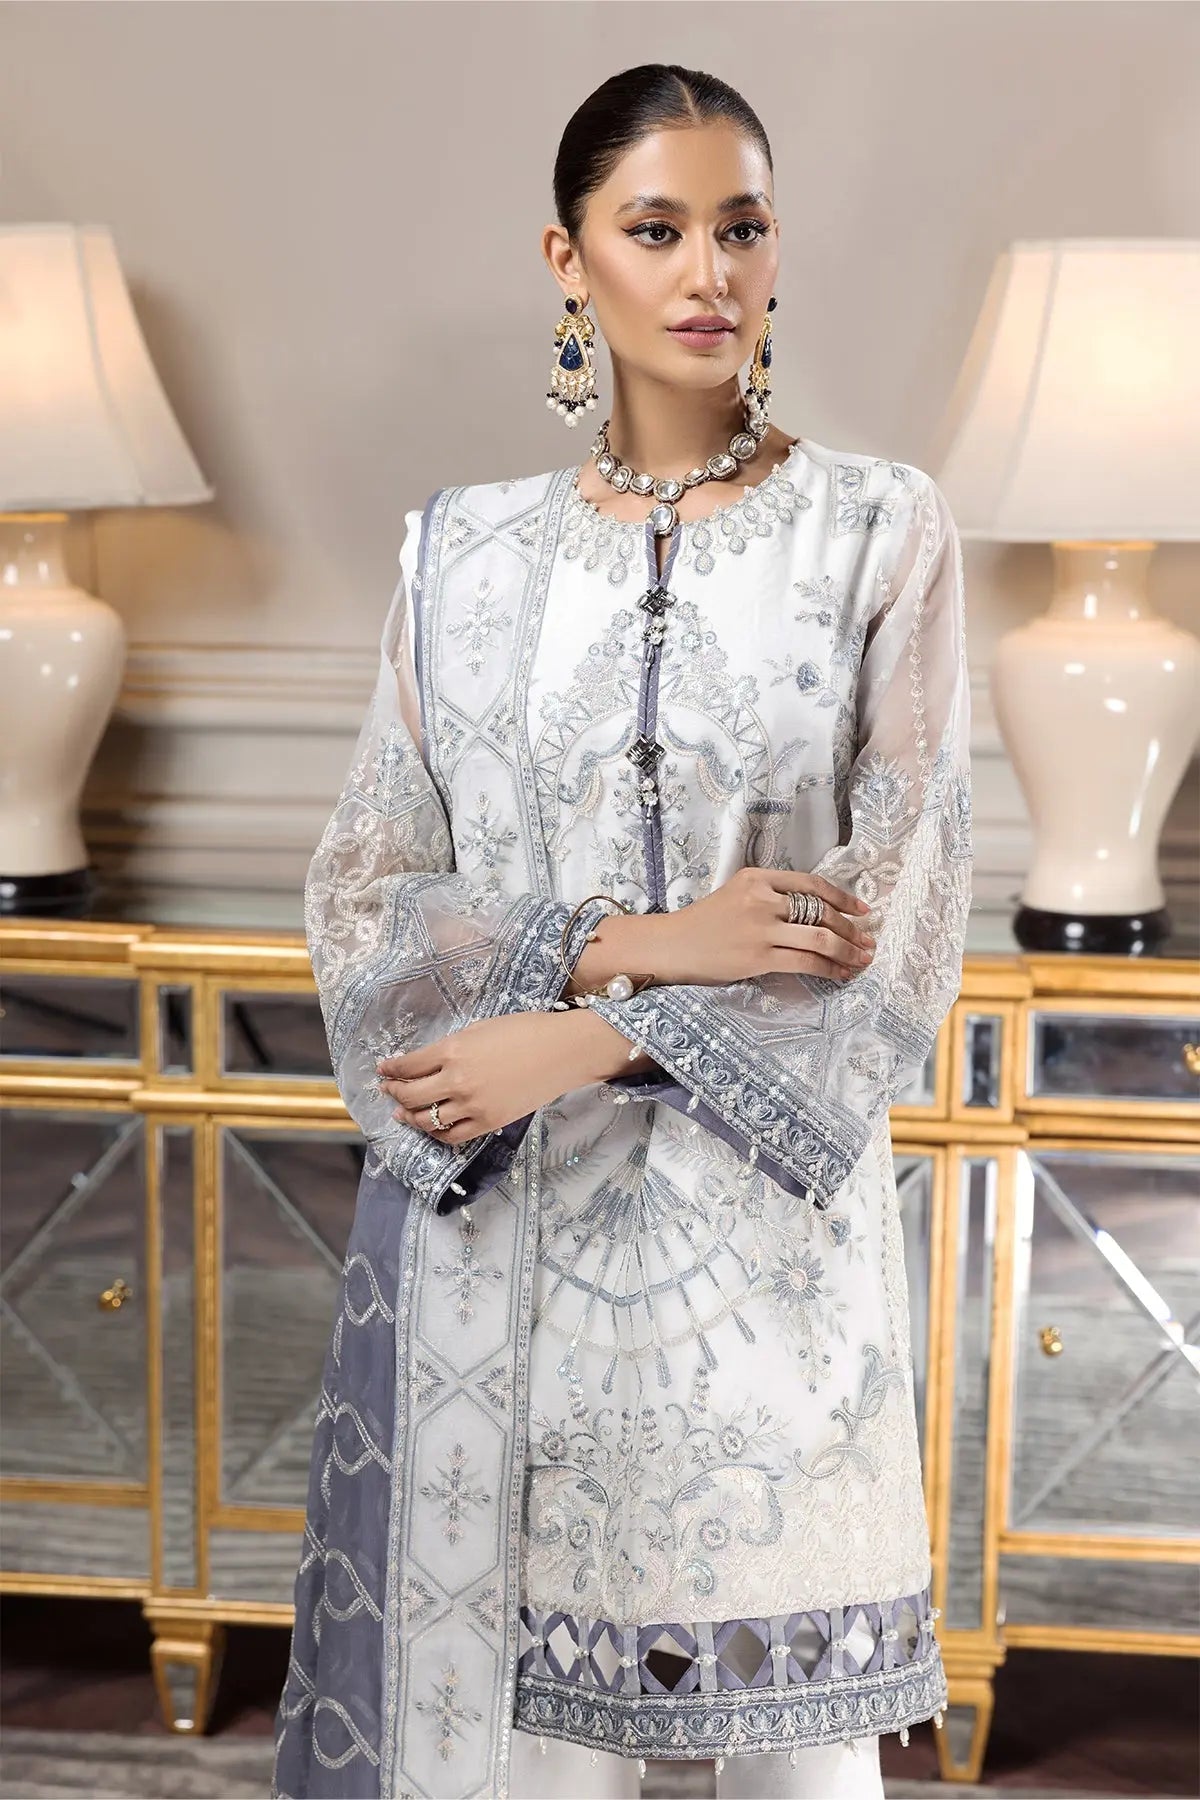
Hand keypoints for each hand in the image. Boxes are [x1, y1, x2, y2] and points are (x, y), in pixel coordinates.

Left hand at [375, 1010, 604, 1145]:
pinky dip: (437, 1132)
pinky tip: (432, 1126)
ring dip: (410, 1116)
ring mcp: (472, 1105)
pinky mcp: (489, 1122)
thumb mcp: (480, 1028)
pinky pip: (453, 1135)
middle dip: (394, 1092)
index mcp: (453, 1050)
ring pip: (428, 1120)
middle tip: (388, 1090)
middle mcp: (457, 1080)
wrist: (563, 1051)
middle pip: (411, 1095)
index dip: (391, 1069)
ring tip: (402, 1112)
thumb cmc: (525, 1030)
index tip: (383, 1069)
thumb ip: (452, 1047)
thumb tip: (431, 1062)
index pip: (409, 1065)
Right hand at [654, 866, 875, 985]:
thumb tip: (815, 911)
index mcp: (759, 878)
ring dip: (847, 949)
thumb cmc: (705, 922)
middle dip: (851, 928)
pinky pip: (805, 961)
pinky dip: (829, 968)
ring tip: (862, 958)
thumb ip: (771, 896)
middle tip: (868, 940)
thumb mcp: (737, 894)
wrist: (673, 945)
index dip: (843, 898)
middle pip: (821, 911)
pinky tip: (841, 973)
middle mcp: (763, 899)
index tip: (862, 909)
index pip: (812, 884)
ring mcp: (761, 928)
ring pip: (820, 937)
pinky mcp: (758, 957)